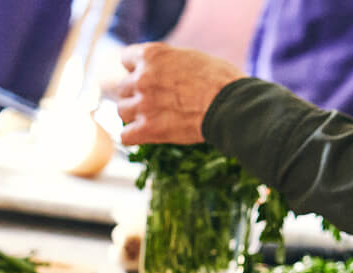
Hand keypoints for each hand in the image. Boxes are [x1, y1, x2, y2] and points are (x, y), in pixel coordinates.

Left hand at [115, 43, 243, 145]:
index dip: (136, 69)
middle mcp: (143, 78)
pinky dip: (134, 136)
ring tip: (153, 116)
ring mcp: (143, 104)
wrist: (230, 105)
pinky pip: (125, 136)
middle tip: (155, 100)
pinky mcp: (147, 129)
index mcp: (153, 55)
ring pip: (122, 111)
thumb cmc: (218, 80)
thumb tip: (155, 69)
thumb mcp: (189, 57)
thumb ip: (165, 62)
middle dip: (137, 93)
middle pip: (123, 88)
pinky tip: (146, 134)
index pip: (126, 59)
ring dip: (134, 114)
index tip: (145, 76)